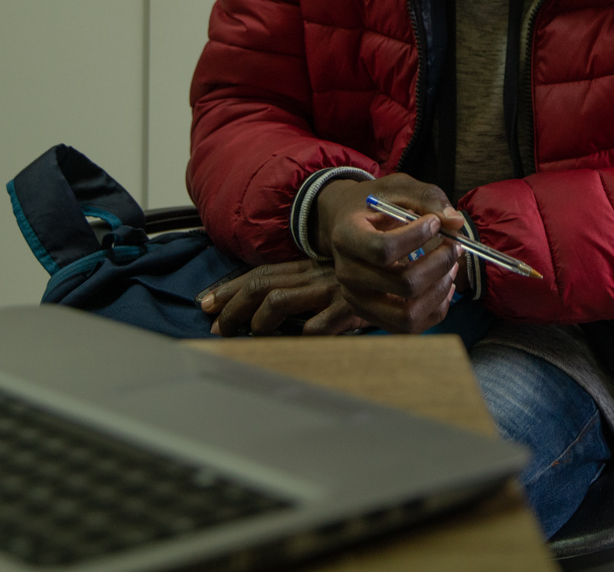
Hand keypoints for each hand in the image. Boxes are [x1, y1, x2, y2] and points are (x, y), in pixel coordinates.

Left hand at [197, 259, 370, 336]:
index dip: (229, 289)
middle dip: (231, 305)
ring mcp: (330, 291)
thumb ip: (305, 290)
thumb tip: (265, 309)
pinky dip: (300, 337)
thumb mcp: (332, 281)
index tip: (205, 303)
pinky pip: (316, 327)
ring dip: (257, 322)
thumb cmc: (366, 284)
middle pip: (262, 285)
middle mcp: (315, 276)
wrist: (408, 273)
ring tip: (248, 336)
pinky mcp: (348, 310)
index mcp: (308, 268)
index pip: (260, 274)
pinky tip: (292, 346)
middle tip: (215, 326)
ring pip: (279, 302)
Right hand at [314, 174, 466, 333]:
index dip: (416, 237)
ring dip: (439, 290)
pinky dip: (436, 307)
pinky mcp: (372, 315)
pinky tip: (443, 282)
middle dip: (438, 264)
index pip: (383, 249)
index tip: (434, 222)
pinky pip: (412, 327)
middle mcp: (347, 274)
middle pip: (402, 285)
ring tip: (451, 265)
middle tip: (454, 244)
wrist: (349, 224)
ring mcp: (358, 300)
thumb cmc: (376, 205)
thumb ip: (426, 198)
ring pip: (407, 316)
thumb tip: (455, 222)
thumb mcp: (397, 188)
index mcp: (346, 237)